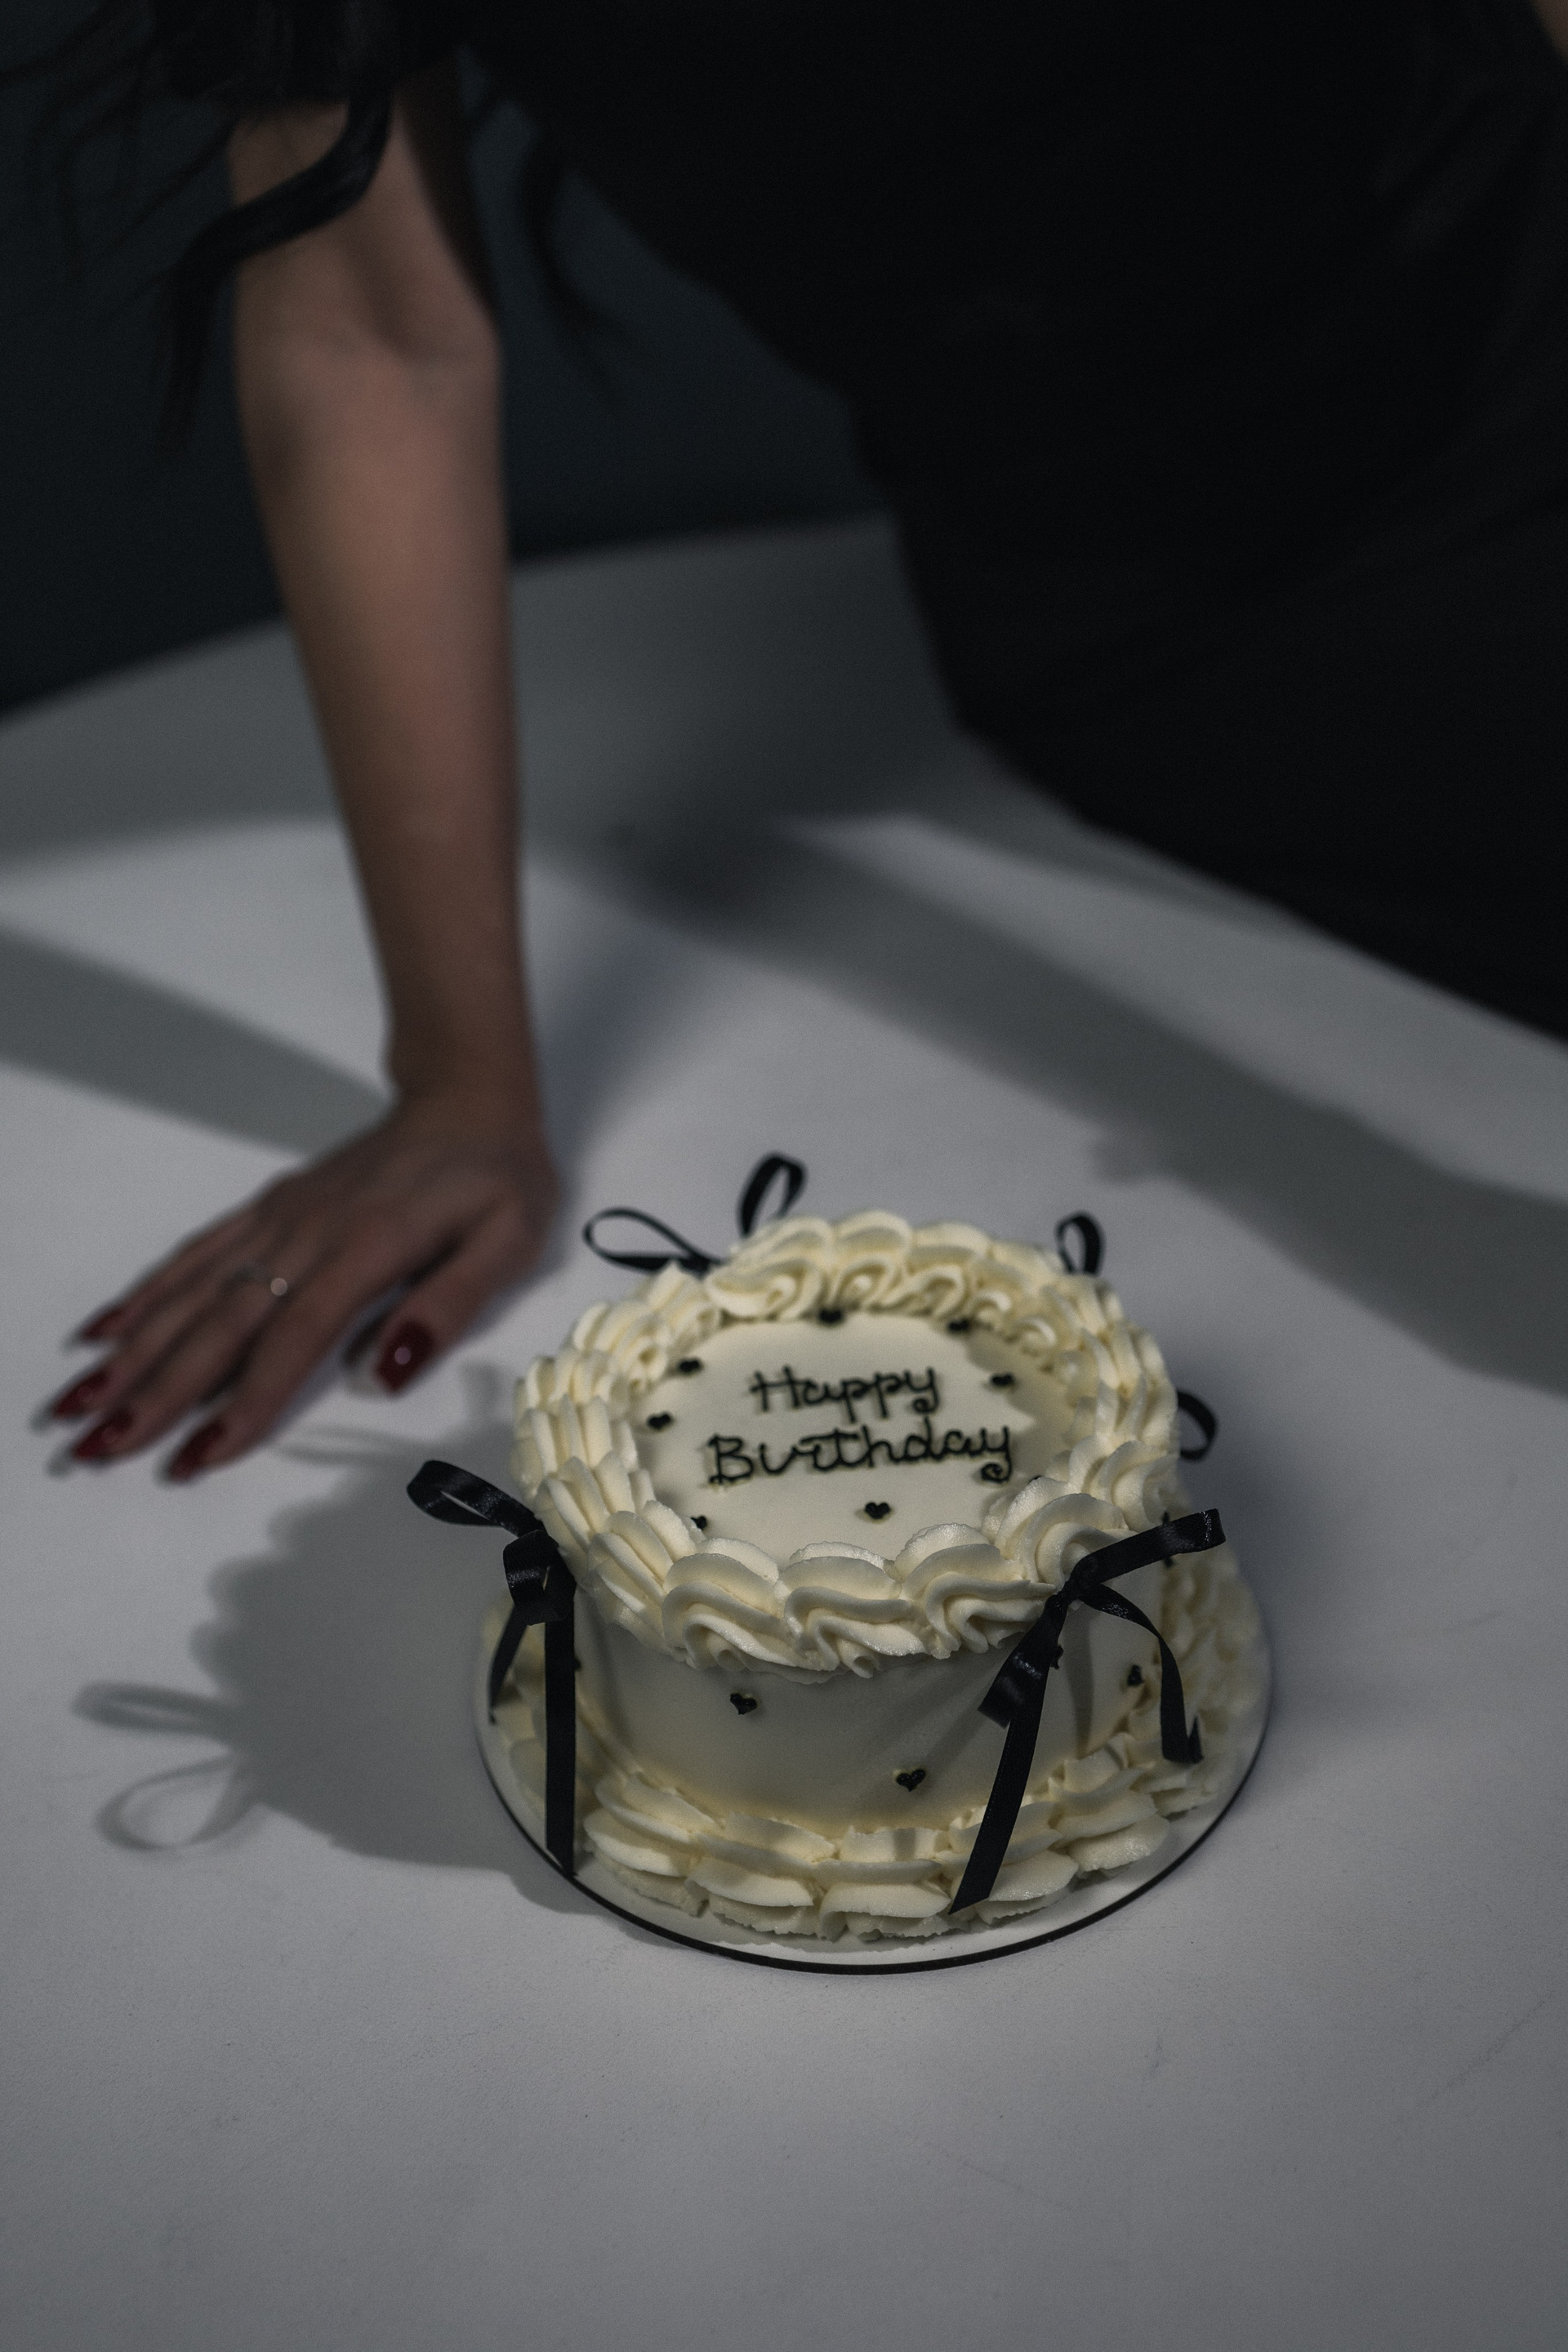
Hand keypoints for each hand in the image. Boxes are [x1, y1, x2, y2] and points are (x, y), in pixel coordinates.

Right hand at [48, 1091, 557, 1477]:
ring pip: (196, 1292)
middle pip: (222, 1322)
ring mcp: (281, 1219)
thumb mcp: (509, 1241)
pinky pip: (198, 1254)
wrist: (466, 1098)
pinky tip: (106, 1331)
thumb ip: (450, 1304)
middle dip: (160, 1390)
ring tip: (82, 1402)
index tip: (204, 1452)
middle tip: (104, 1445)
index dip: (249, 1399)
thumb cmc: (496, 1175)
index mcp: (369, 1247)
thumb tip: (389, 1369)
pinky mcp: (270, 1209)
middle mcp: (310, 1233)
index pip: (294, 1335)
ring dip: (136, 1350)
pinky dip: (147, 1294)